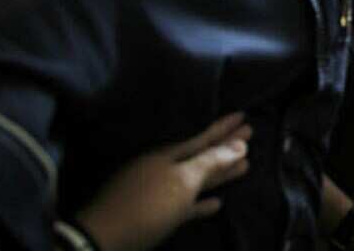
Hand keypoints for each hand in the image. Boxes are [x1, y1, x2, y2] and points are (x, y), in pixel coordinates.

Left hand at [77, 113, 251, 250]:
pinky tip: (216, 204)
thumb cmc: (146, 206)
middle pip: (202, 156)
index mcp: (169, 157)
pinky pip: (185, 205)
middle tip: (250, 134)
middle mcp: (165, 170)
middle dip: (226, 147)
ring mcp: (159, 193)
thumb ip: (210, 163)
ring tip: (244, 167)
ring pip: (197, 180)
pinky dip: (200, 203)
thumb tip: (239, 145)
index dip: (224, 129)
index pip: (204, 138)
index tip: (244, 115)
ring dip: (219, 174)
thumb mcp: (182, 181)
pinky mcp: (156, 216)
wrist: (103, 238)